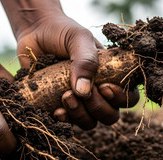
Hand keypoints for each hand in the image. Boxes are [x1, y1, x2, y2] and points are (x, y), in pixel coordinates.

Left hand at [2, 0, 138, 128]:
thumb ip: (86, 61)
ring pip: (90, 122)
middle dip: (98, 108)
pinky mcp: (60, 106)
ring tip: (65, 96)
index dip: (121, 98)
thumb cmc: (61, 32)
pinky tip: (56, 111)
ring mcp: (79, 101)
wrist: (34, 32)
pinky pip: (68, 124)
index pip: (128, 97)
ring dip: (80, 115)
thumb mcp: (78, 39)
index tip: (104, 87)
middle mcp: (98, 91)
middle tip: (81, 93)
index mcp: (111, 74)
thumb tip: (84, 92)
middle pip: (110, 115)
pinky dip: (64, 120)